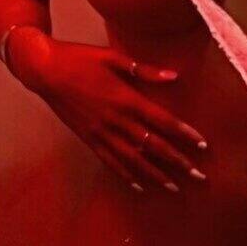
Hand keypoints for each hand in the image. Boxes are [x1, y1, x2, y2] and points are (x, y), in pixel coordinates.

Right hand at [13, 34, 206, 193]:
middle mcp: (116, 120)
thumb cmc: (80, 59)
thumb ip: (145, 71)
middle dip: (178, 162)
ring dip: (156, 175)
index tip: (203, 145)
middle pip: (153, 146)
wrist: (44, 70)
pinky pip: (110, 161)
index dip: (184, 134)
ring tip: (175, 187)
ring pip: (134, 159)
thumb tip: (175, 76)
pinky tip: (139, 186)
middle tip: (198, 176)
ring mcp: (101, 132)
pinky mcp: (88, 139)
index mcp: (126, 99)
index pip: (163, 121)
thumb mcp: (114, 58)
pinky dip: (126, 175)